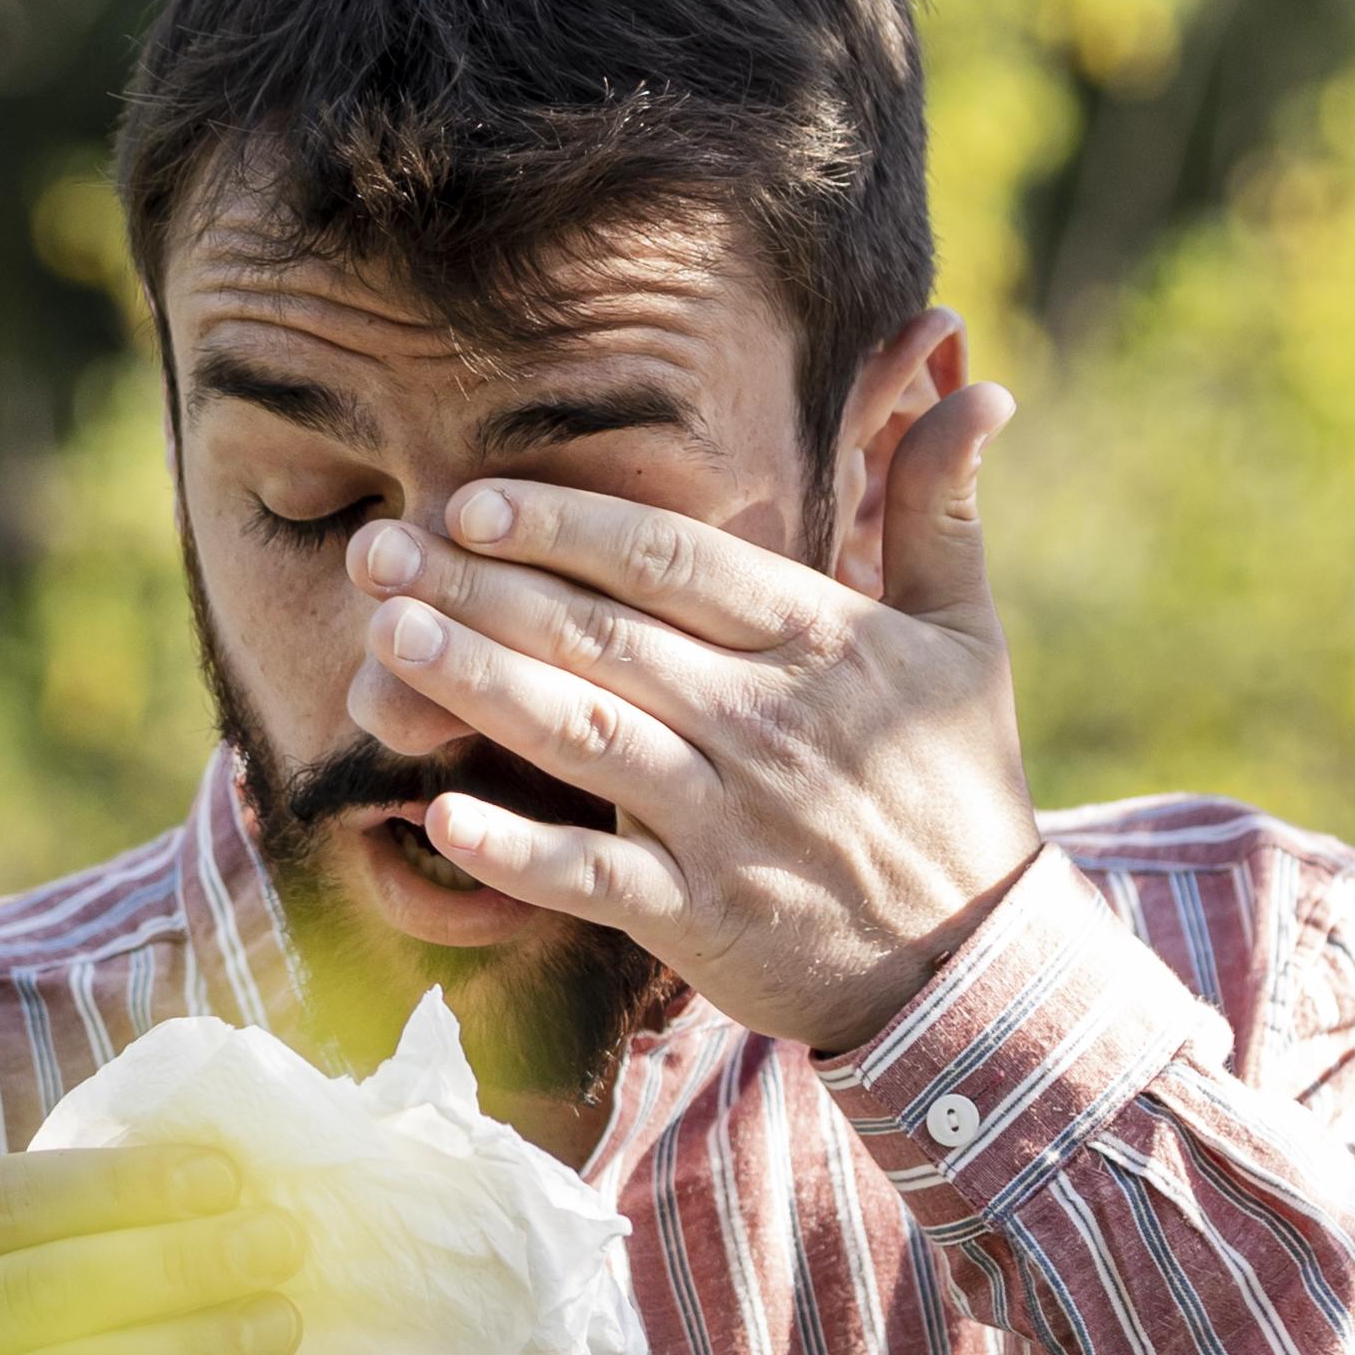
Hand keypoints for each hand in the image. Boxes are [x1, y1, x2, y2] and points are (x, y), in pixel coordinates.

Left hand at [341, 388, 1039, 1052]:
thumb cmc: (954, 785)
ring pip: (583, 737)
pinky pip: (594, 876)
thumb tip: (977, 391)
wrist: (974, 964)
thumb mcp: (967, 639)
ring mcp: (726, 822)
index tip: (471, 500)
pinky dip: (518, 852)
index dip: (566, 527)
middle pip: (602, 637)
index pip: (672, 561)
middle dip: (480, 588)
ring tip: (387, 638)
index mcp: (818, 642)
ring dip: (478, 685)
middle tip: (377, 550)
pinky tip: (442, 817)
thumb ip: (940, 511)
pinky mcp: (699, 914)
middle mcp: (763, 723)